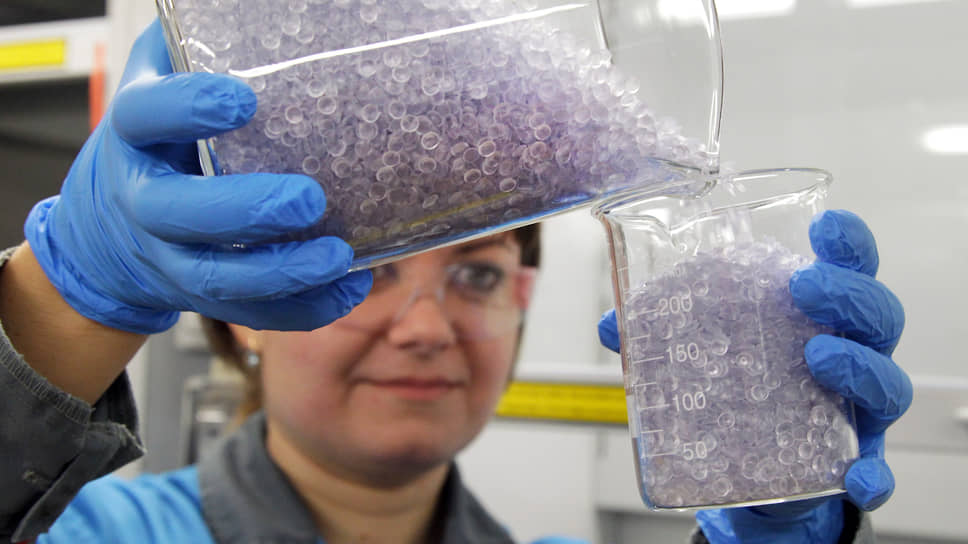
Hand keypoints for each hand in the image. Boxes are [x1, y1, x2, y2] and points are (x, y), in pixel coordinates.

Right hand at [24, 20, 370, 332]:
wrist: (108, 230)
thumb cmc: (153, 148)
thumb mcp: (156, 92)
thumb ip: (188, 55)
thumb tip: (245, 12)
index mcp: (133, 140)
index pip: (144, 118)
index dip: (186, 109)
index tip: (240, 100)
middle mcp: (144, 205)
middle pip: (182, 215)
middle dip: (247, 212)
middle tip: (308, 198)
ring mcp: (170, 258)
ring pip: (217, 279)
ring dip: (282, 274)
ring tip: (337, 257)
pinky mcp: (202, 295)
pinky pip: (251, 312)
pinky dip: (301, 308)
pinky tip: (345, 288)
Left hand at [597, 210, 911, 542]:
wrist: (763, 470)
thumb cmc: (748, 390)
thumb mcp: (710, 354)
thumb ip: (664, 337)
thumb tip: (615, 324)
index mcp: (820, 317)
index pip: (850, 269)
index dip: (848, 244)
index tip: (824, 224)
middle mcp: (853, 355)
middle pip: (878, 316)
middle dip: (848, 293)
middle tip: (802, 285)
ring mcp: (859, 411)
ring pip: (887, 383)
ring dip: (860, 365)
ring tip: (817, 357)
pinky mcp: (854, 462)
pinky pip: (877, 468)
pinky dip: (873, 472)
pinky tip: (856, 474)